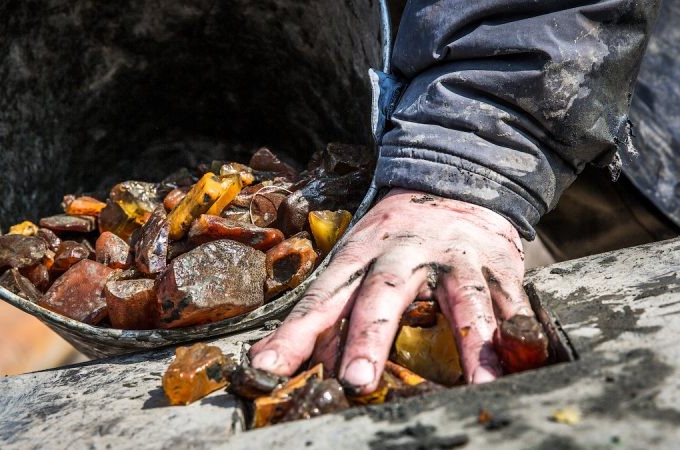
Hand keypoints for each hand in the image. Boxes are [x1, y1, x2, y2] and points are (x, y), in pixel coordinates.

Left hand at [250, 188, 532, 393]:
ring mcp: (455, 257)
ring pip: (462, 300)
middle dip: (368, 337)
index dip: (293, 334)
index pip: (319, 298)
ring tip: (475, 384)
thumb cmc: (396, 234)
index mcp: (359, 253)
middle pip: (382, 293)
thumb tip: (305, 363)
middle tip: (355, 379)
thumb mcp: (358, 259)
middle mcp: (403, 252)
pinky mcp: (498, 265)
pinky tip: (519, 368)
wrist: (458, 178)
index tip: (268, 368)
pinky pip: (509, 305)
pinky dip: (516, 340)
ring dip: (470, 345)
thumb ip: (336, 310)